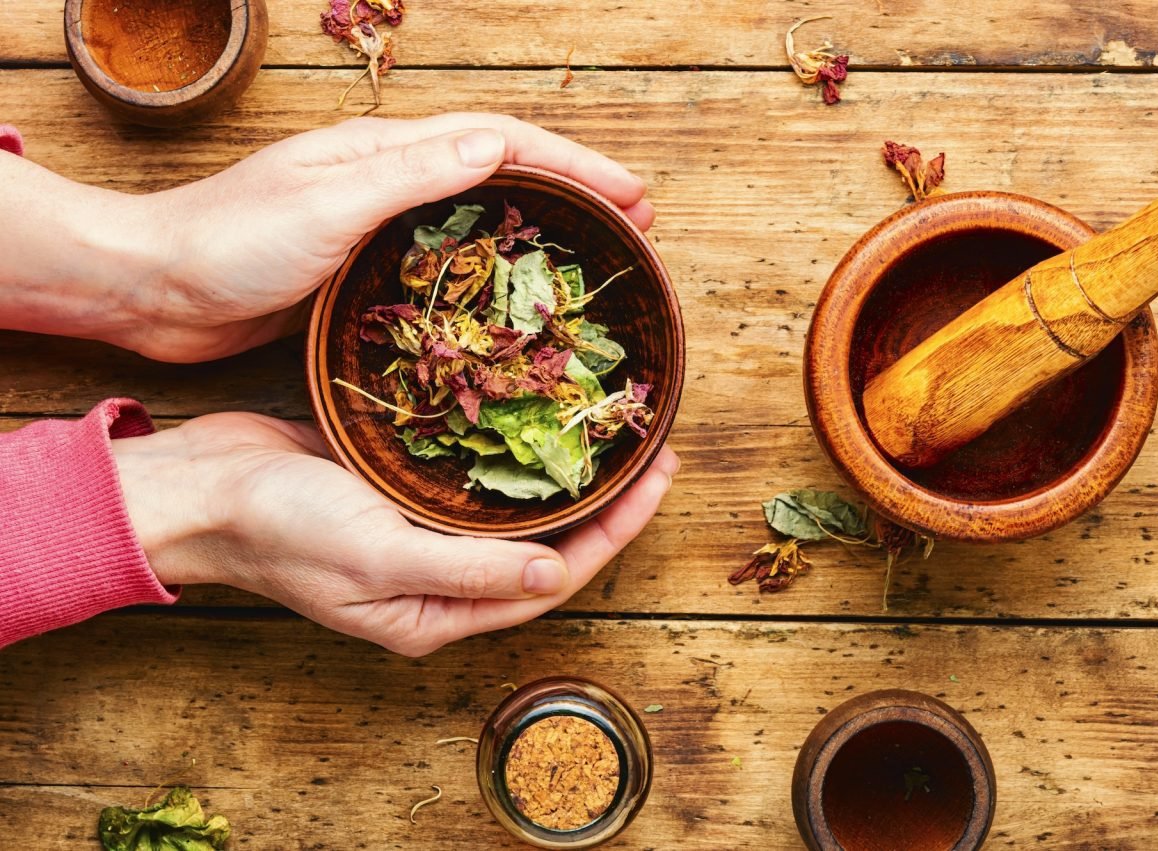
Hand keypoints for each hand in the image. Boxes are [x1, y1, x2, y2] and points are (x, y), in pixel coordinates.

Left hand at [0, 115, 651, 362]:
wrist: (151, 287)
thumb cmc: (229, 243)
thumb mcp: (328, 204)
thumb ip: (413, 175)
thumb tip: (499, 146)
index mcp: (385, 151)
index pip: (501, 141)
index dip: (573, 164)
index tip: (632, 194)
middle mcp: (386, 177)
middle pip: (500, 170)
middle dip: (571, 189)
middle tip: (630, 224)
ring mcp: (373, 221)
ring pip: (477, 214)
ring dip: (538, 227)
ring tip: (587, 256)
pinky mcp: (358, 266)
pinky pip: (443, 258)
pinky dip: (489, 267)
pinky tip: (506, 297)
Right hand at [111, 413, 677, 655]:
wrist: (203, 487)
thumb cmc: (281, 529)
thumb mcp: (379, 558)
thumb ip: (470, 571)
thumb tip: (557, 575)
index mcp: (438, 613)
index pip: (551, 580)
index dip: (612, 533)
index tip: (658, 480)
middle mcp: (439, 580)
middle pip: (543, 545)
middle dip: (603, 503)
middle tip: (652, 449)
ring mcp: (421, 533)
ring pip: (513, 509)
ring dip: (561, 474)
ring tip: (610, 431)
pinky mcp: (401, 490)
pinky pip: (474, 475)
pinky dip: (512, 449)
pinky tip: (539, 415)